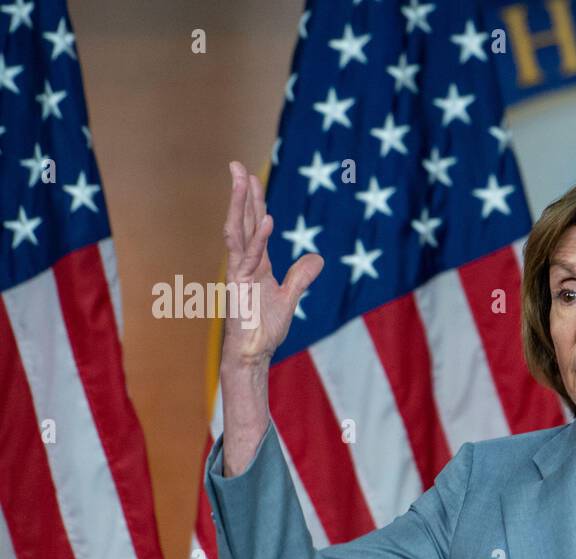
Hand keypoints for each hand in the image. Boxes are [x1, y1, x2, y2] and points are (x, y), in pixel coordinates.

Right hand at [220, 160, 322, 367]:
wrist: (252, 355)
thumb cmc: (264, 329)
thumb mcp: (290, 299)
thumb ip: (301, 277)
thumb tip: (318, 257)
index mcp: (256, 264)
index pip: (254, 225)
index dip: (253, 201)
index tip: (251, 177)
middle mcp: (244, 263)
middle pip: (243, 221)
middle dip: (240, 193)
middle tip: (235, 164)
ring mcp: (238, 273)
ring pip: (238, 232)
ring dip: (240, 205)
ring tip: (243, 179)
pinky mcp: (238, 286)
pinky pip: (249, 258)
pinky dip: (259, 239)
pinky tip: (266, 219)